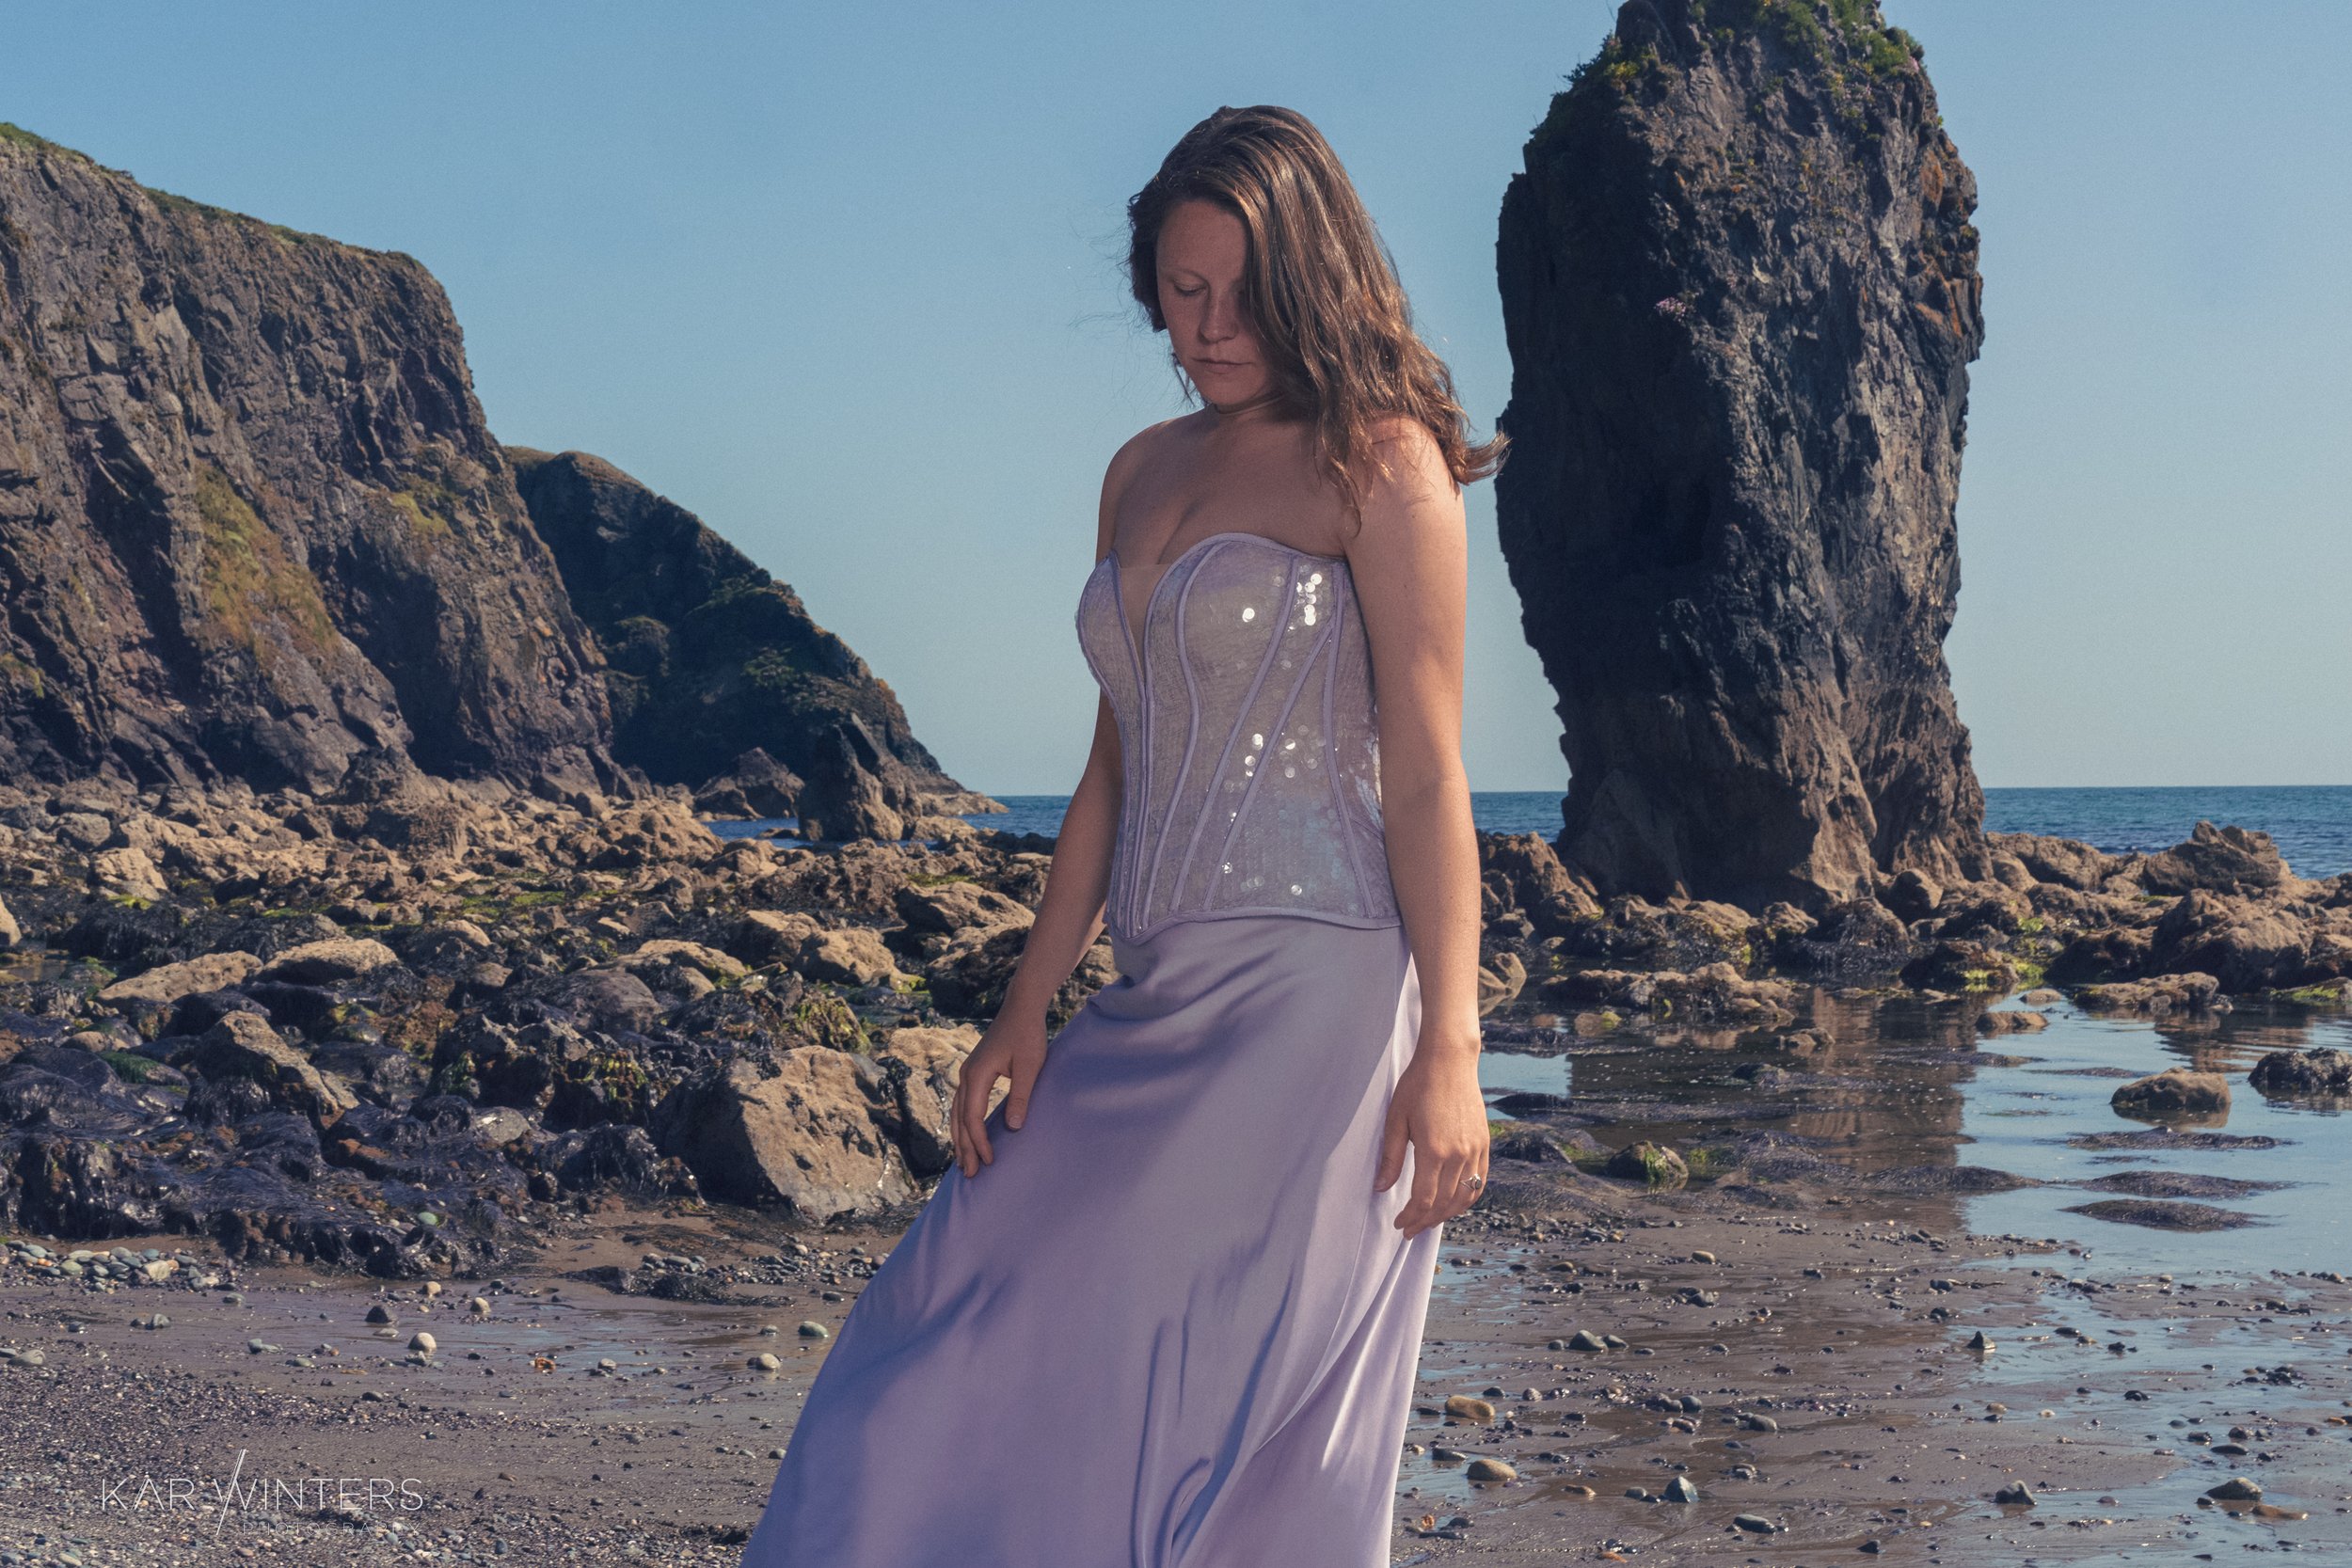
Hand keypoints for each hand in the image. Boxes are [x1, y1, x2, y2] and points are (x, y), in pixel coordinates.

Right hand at [951, 1010, 1050, 1178]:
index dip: (979, 1142)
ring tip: (963, 1161)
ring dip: (960, 1138)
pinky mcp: (974, 1071)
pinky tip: (967, 1135)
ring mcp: (968, 1072)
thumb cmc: (1028, 1035)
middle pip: (959, 1119)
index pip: (973, 1117)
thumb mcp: (1030, 1067)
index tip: (989, 1161)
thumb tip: (1013, 1128)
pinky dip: (962, 1123)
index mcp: (978, 1074)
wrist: (1021, 1007)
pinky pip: (962, 1103)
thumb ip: (1020, 1096)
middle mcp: (966, 1074)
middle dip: (964, 1147)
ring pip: (957, 1112)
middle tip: (969, 1174)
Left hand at [1373, 1032, 1487, 1236]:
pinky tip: (1453, 1203)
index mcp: (1434, 1150)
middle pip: (1444, 1203)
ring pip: (1464, 1197)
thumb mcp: (1396, 1120)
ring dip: (1446, 1214)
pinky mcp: (1484, 1143)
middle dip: (1425, 1221)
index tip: (1399, 1224)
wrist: (1449, 1060)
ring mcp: (1475, 1150)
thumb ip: (1390, 1157)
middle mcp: (1458, 1154)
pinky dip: (1467, 1199)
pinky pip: (1480, 1182)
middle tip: (1409, 1229)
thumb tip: (1380, 1188)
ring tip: (1428, 1220)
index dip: (1411, 1217)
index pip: (1424, 1199)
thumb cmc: (1417, 1086)